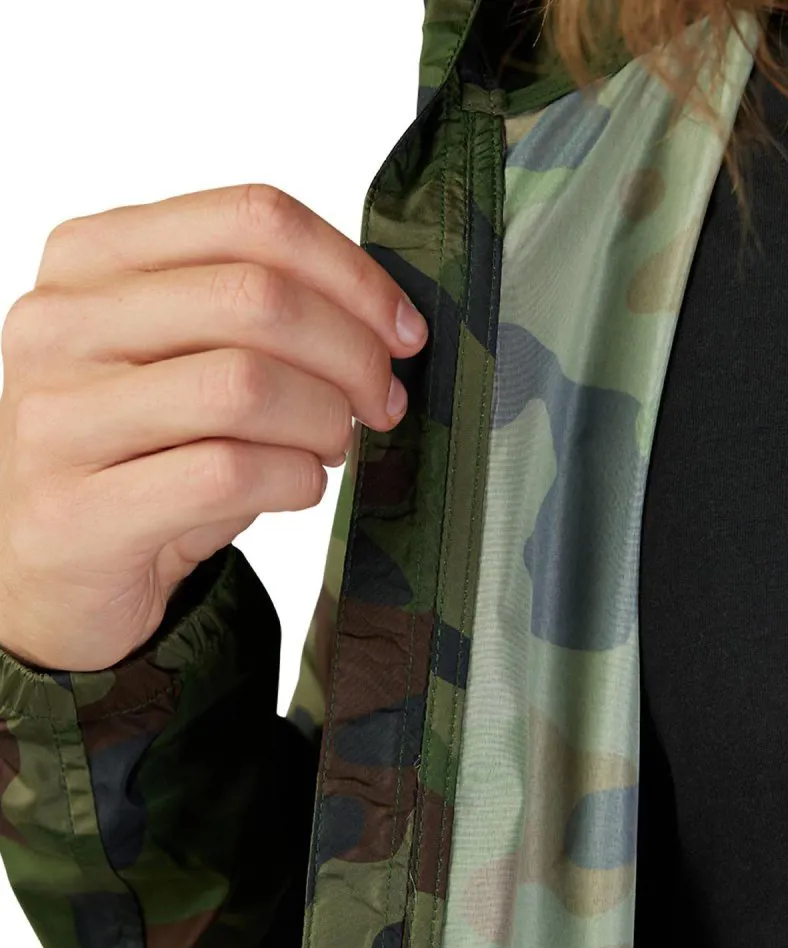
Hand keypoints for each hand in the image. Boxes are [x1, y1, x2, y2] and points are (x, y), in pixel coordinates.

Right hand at [0, 183, 426, 671]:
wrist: (62, 563)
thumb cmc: (145, 450)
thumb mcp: (192, 355)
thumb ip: (264, 315)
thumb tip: (387, 320)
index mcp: (94, 258)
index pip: (252, 217)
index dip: (353, 275)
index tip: (402, 331)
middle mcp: (62, 323)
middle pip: (258, 298)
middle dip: (354, 354)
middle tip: (381, 401)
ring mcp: (59, 417)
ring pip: (246, 384)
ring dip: (325, 421)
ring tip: (334, 444)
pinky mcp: (77, 508)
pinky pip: (228, 472)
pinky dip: (295, 479)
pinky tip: (300, 484)